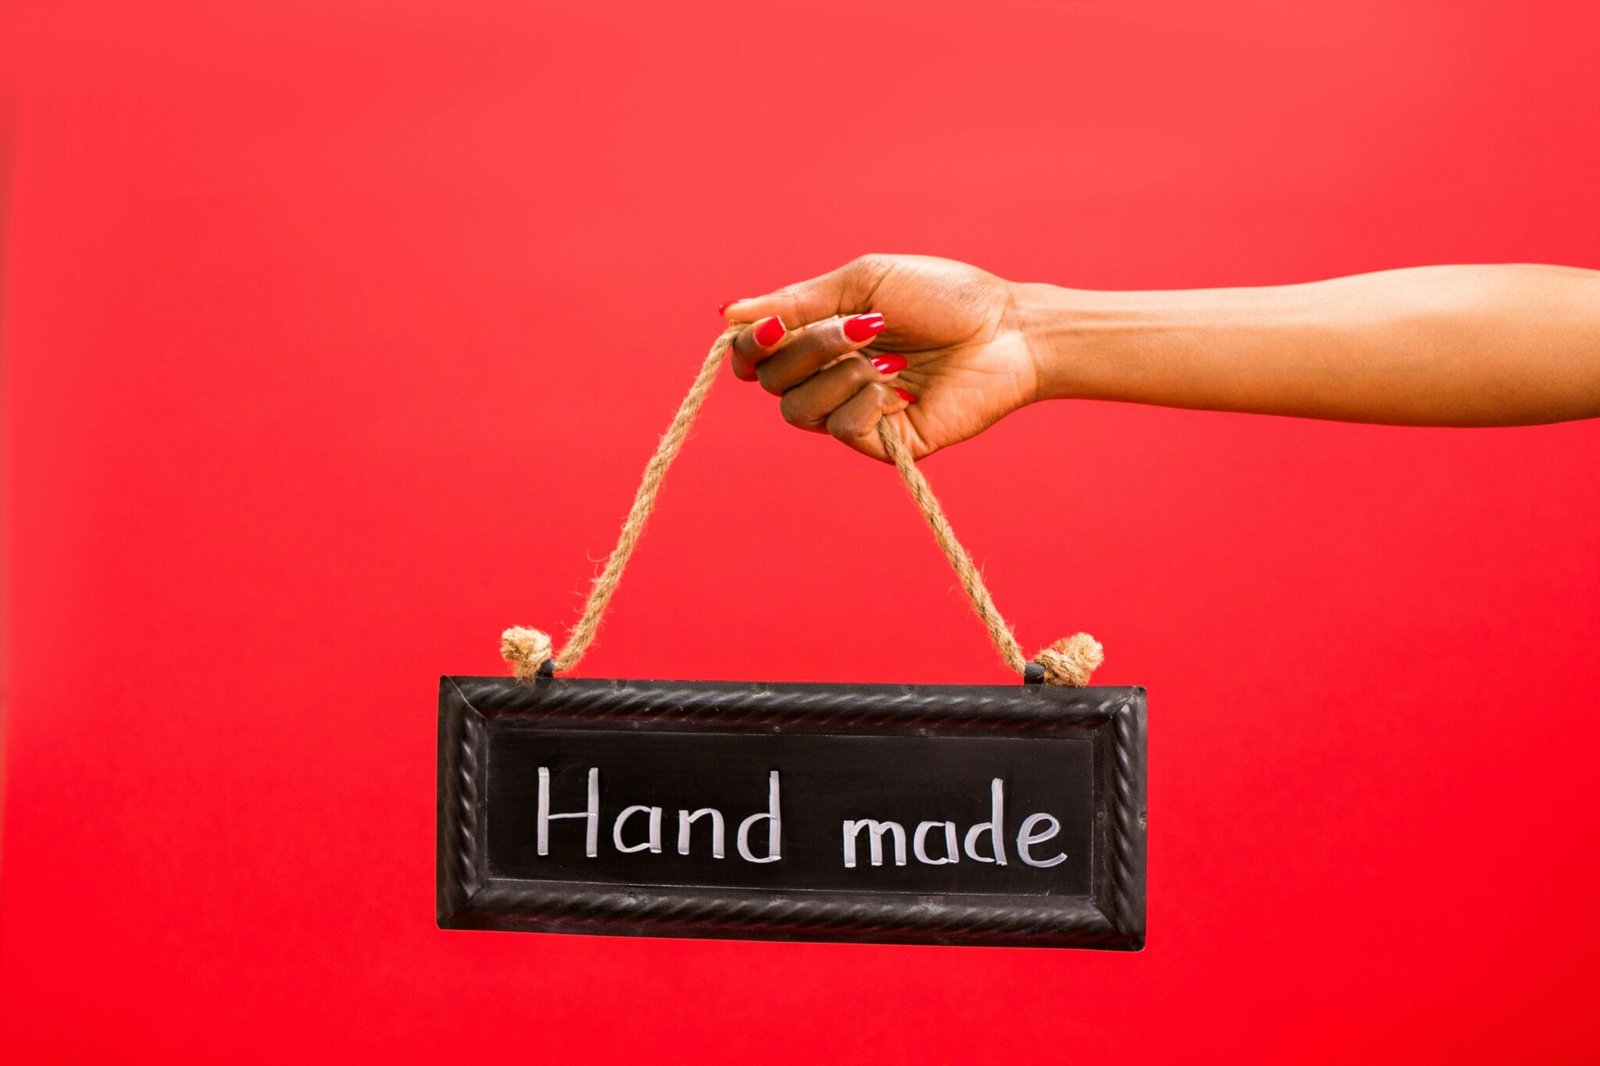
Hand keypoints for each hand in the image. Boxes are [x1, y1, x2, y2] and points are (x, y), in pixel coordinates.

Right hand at [722, 254, 1039, 460]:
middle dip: (806, 348)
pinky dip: (863, 402)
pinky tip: (899, 388)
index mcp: (819, 336)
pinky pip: (839, 429)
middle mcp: (829, 377)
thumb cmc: (943, 297)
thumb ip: (797, 302)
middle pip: (770, 381)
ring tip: (884, 356)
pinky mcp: (882, 442)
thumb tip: (728, 313)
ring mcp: (853, 412)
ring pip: (797, 410)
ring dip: (836, 374)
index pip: (754, 355)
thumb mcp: (863, 284)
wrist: (1006, 329)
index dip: (748, 346)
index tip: (769, 326)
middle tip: (857, 327)